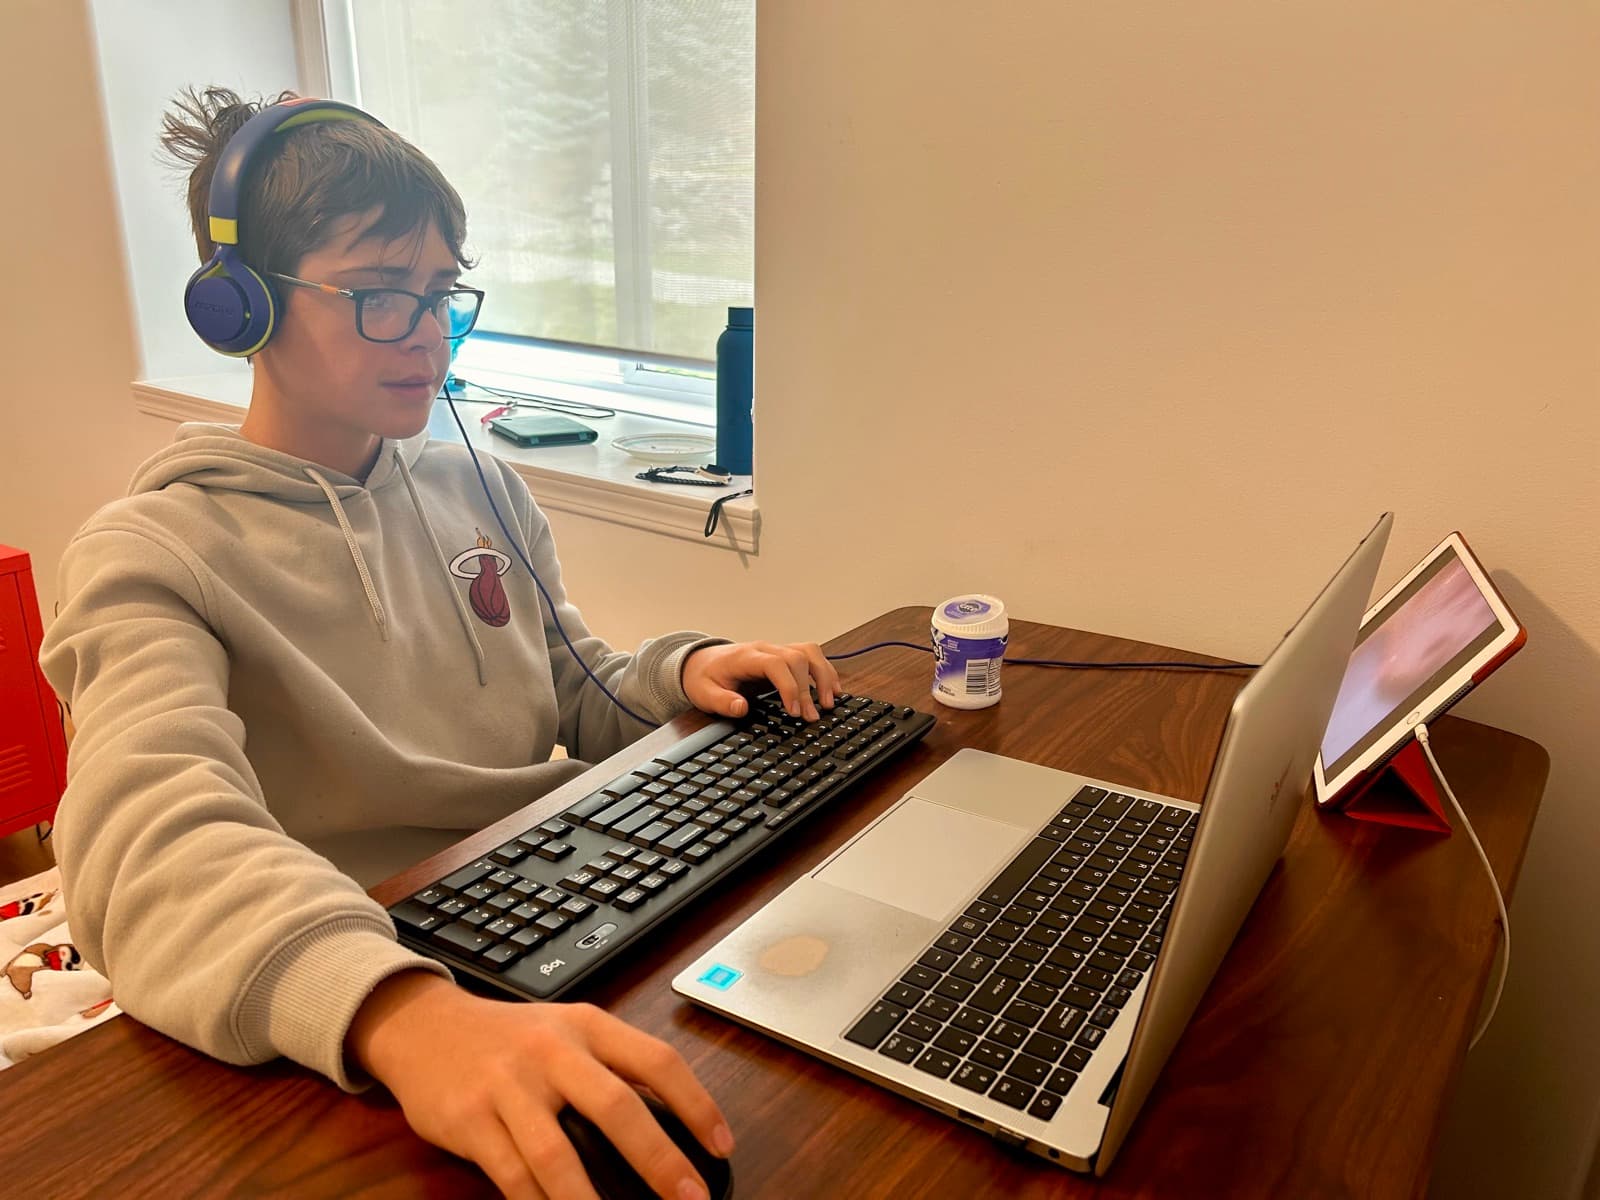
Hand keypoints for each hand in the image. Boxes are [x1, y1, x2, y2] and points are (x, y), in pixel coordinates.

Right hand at [347, 971, 732, 1198]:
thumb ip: (611, 1068)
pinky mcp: (471, 1120)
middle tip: (689, 1198)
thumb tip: (673, 1127)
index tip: (723, 1145)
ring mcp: (509, 1086)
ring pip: (559, 1153)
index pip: (656, 1061)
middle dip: (659, 1159)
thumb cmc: (510, 1039)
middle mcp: (553, 1051)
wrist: (424, 1026)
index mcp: (588, 1026)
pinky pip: (513, 1175)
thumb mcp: (567, 1032)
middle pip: (616, 1107)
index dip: (697, 1104)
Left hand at [682, 640, 840, 720]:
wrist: (702, 662)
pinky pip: (811, 656)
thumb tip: (741, 707)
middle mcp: (765, 649)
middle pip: (797, 658)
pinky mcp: (784, 656)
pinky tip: (833, 689)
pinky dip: (825, 670)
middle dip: (809, 688)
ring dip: (824, 675)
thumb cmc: (705, 677)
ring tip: (830, 702)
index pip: (775, 664)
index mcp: (746, 657)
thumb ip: (721, 701)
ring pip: (809, 652)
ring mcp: (776, 650)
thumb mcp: (704, 694)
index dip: (789, 686)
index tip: (794, 711)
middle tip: (811, 716)